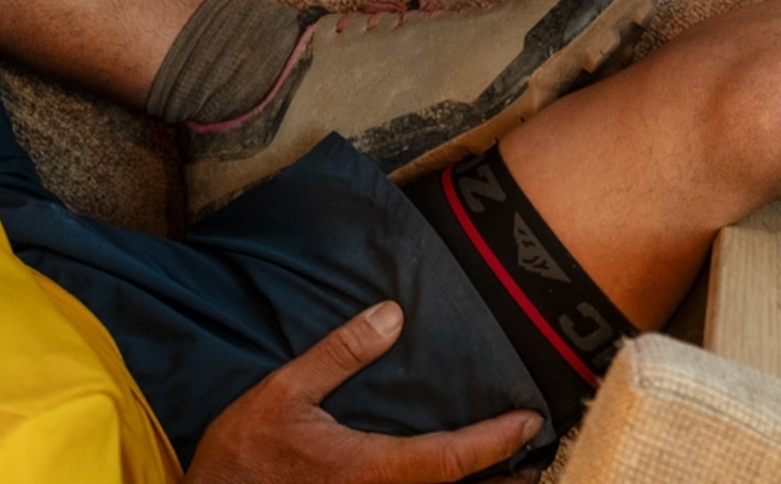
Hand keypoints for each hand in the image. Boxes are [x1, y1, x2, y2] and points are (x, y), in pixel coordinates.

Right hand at [187, 301, 543, 483]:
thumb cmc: (242, 456)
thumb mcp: (284, 393)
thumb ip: (340, 353)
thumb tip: (392, 313)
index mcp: (371, 471)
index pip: (452, 458)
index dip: (497, 442)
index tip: (530, 421)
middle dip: (503, 479)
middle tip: (539, 459)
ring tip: (509, 475)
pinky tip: (441, 481)